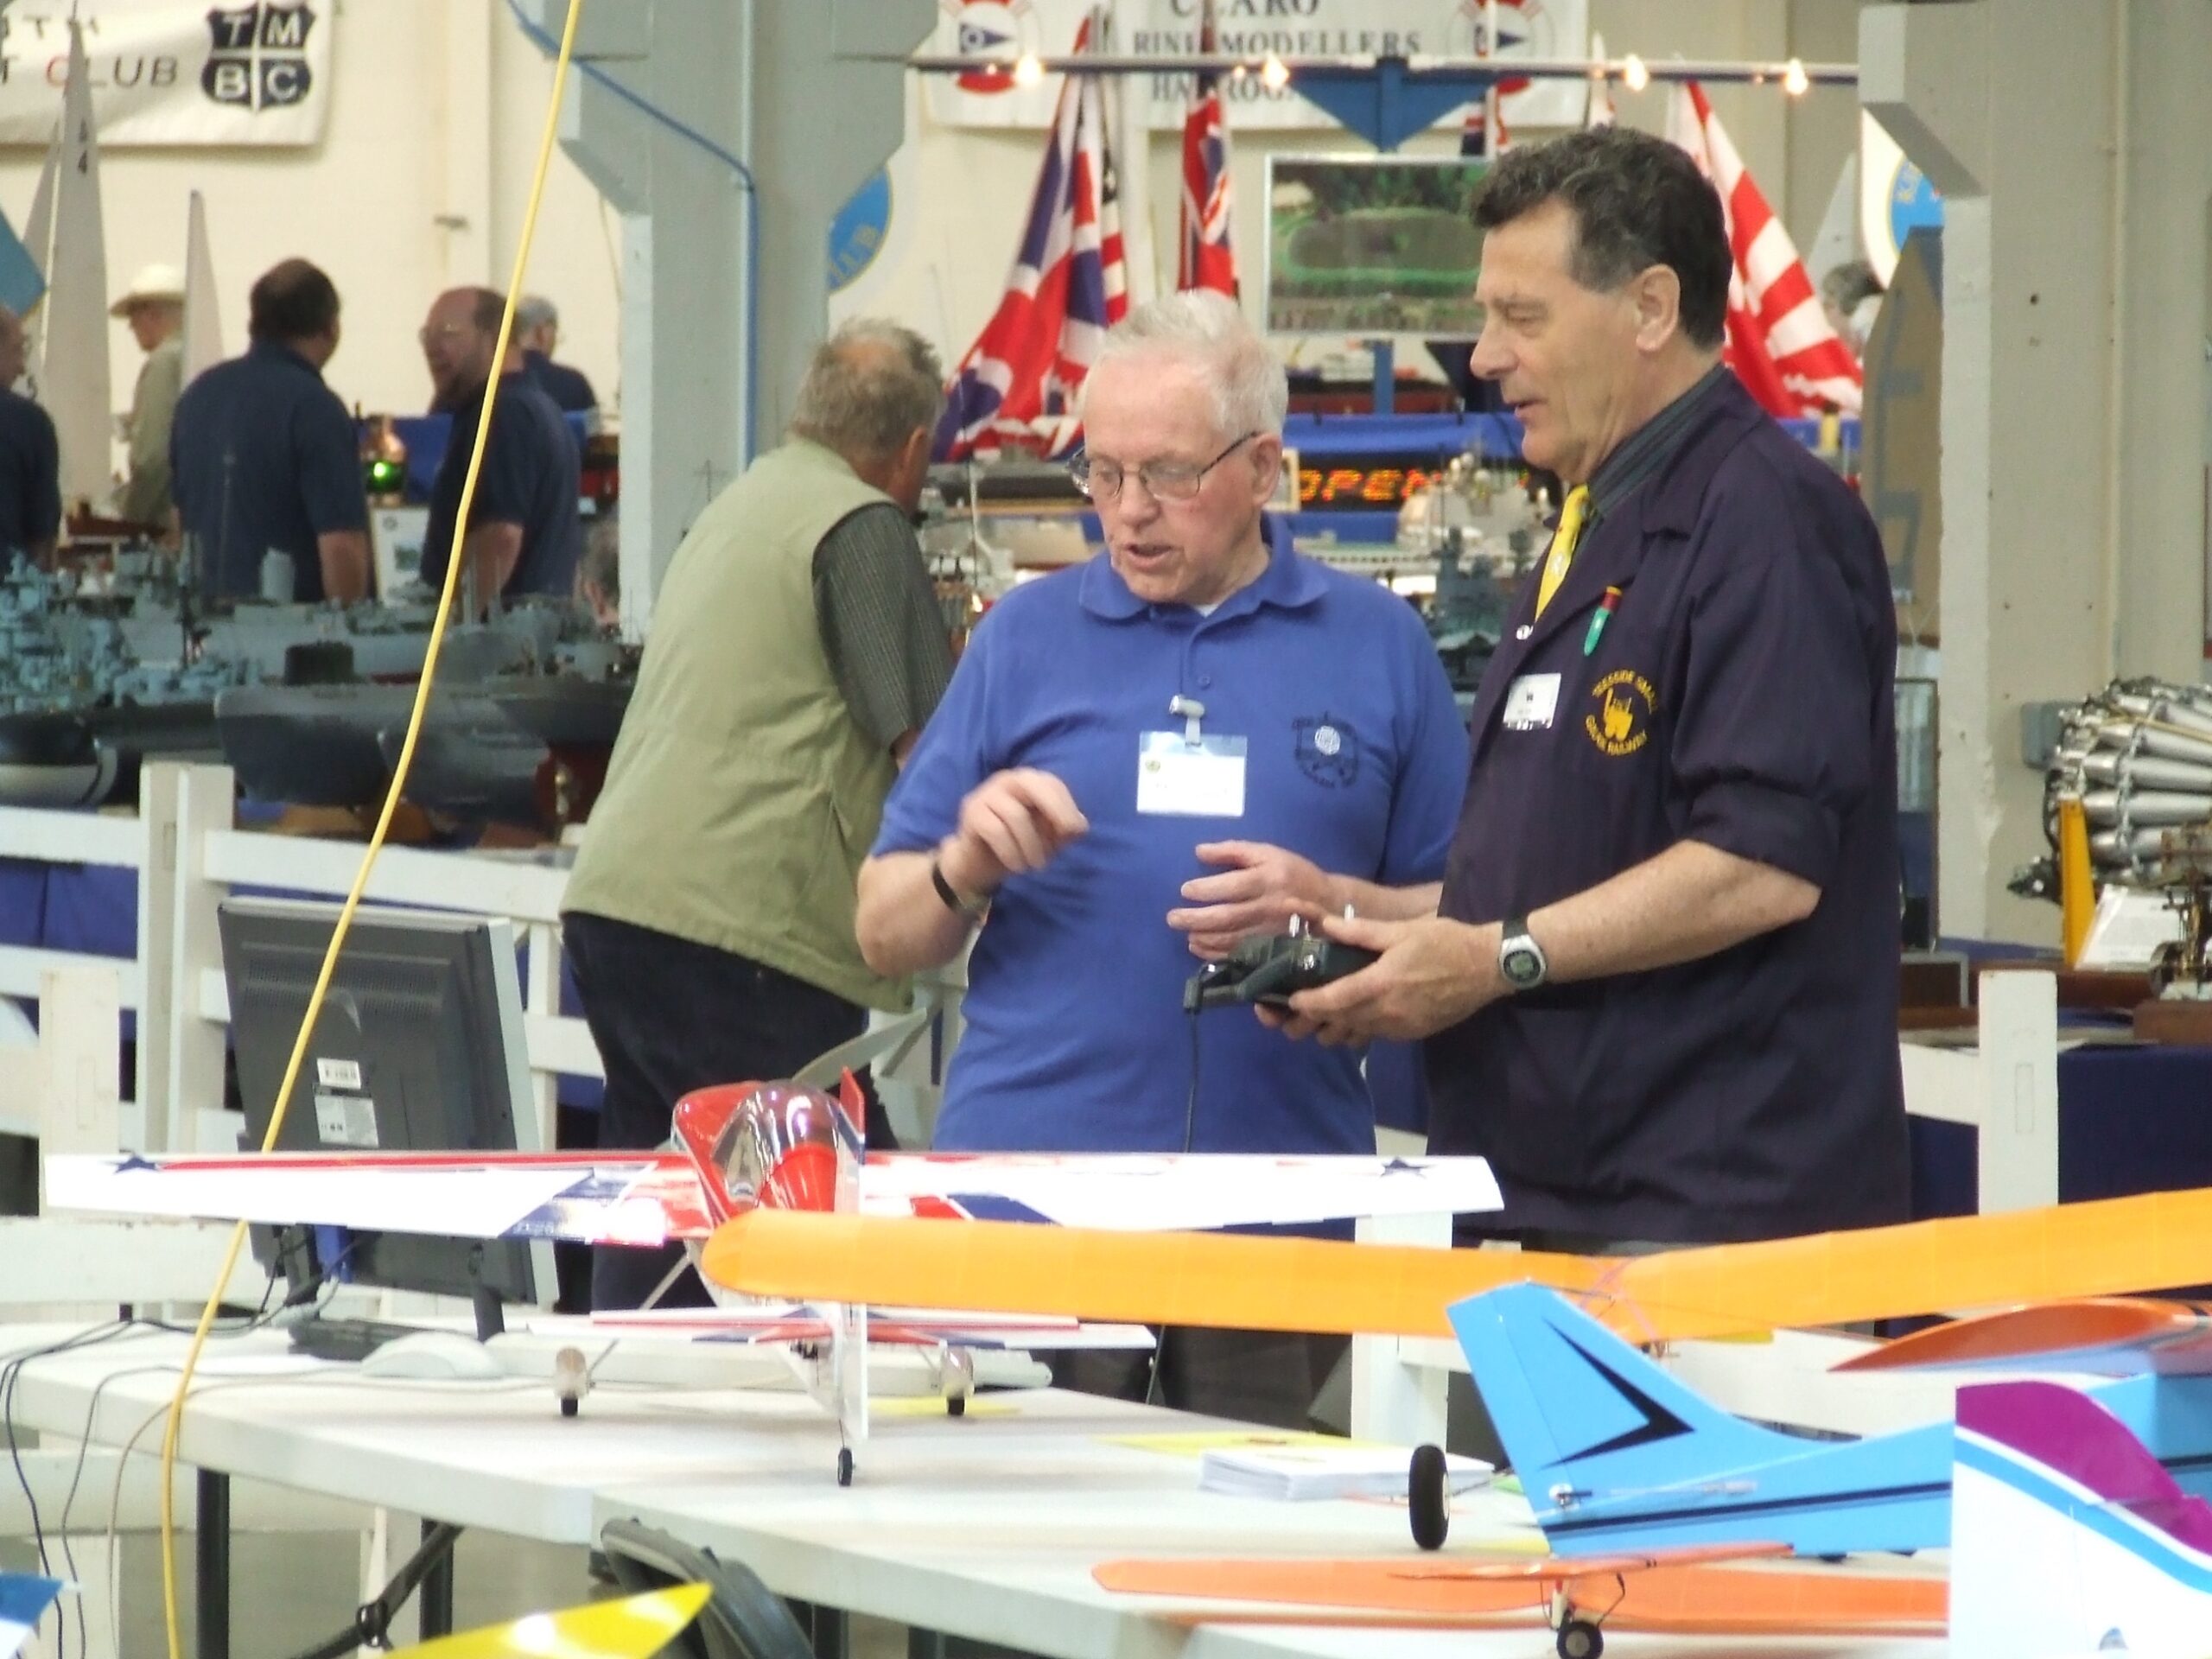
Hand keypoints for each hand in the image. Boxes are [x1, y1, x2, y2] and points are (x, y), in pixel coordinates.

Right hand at [938, 768, 1088, 896]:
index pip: (1052, 784)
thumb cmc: (1017, 845)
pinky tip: (1017, 866)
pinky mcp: (971, 813)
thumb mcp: (1047, 839)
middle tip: (1066, 837)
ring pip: (1016, 815)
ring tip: (1037, 866)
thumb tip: (1080, 826)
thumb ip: (1064, 830)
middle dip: (1055, 810)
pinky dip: (1011, 851)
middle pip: (1033, 785)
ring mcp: (985, 794)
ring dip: (1031, 845)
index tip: (1077, 832)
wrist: (978, 863)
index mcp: (1027, 782)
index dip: (1067, 806)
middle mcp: (1006, 781)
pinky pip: (995, 830)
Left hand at [1167, 840, 1336, 958]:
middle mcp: (1269, 907)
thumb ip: (1234, 850)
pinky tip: (1199, 948)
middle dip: (1196, 919)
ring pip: (1232, 939)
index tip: (1185, 891)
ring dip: (1204, 938)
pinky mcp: (1272, 949)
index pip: (1232, 886)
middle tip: (1172, 918)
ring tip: (1186, 935)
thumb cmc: (1293, 874)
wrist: (1331, 905)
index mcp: (1268, 878)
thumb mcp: (1269, 853)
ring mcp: (1271, 932)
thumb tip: (1199, 851)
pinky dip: (1216, 953)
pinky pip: (1240, 955)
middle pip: (1227, 917)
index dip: (1206, 889)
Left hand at [1258, 912, 1503, 1044]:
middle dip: (1311, 1020)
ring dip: (1334, 1027)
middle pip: (1337, 1024)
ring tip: (1320, 1014)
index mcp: (1380, 984)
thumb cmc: (1445, 942)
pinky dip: (1359, 1028)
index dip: (1306, 1003)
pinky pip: (1375, 1035)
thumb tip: (1322, 924)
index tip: (1289, 999)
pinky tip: (1354, 1014)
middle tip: (1293, 1010)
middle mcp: (1386, 1012)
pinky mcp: (1412, 1034)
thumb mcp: (1401, 930)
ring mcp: (1400, 1027)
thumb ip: (1359, 932)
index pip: (1331, 1001)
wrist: (1489, 967)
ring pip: (1355, 1034)